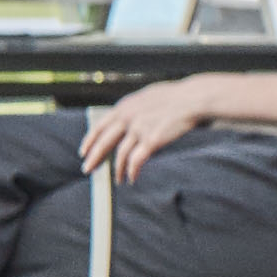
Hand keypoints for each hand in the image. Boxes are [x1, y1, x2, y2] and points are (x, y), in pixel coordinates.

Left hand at [82, 79, 213, 180]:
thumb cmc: (175, 96)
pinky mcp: (152, 140)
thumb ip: (134, 107)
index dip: (90, 140)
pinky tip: (132, 178)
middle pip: (104, 142)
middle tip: (87, 170)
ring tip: (118, 180)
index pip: (100, 126)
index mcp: (124, 107)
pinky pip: (136, 160)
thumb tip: (126, 115)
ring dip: (118, 169)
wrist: (193, 98)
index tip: (83, 152)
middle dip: (94, 158)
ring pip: (121, 154)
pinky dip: (132, 171)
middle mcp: (128, 118)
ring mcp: (139, 129)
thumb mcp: (147, 96)